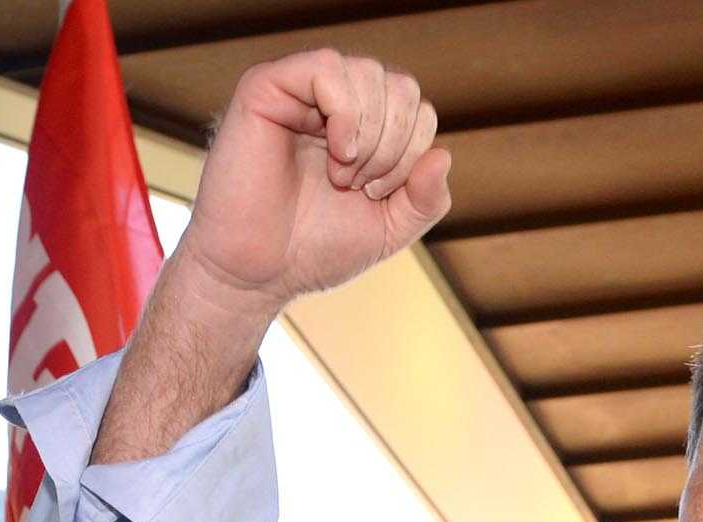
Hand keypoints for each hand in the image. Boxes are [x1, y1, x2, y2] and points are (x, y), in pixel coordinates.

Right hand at [177, 50, 451, 322]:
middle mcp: (331, 102)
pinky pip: (326, 68)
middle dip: (395, 144)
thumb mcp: (390, 228)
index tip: (378, 193)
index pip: (416, 107)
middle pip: (400, 86)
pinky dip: (345, 112)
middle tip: (361, 186)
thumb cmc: (315, 250)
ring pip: (367, 73)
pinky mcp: (266, 87)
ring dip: (370, 135)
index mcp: (361, 127)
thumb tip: (444, 154)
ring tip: (341, 175)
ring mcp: (298, 91)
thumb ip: (426, 198)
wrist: (259, 273)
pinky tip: (335, 151)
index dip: (413, 150)